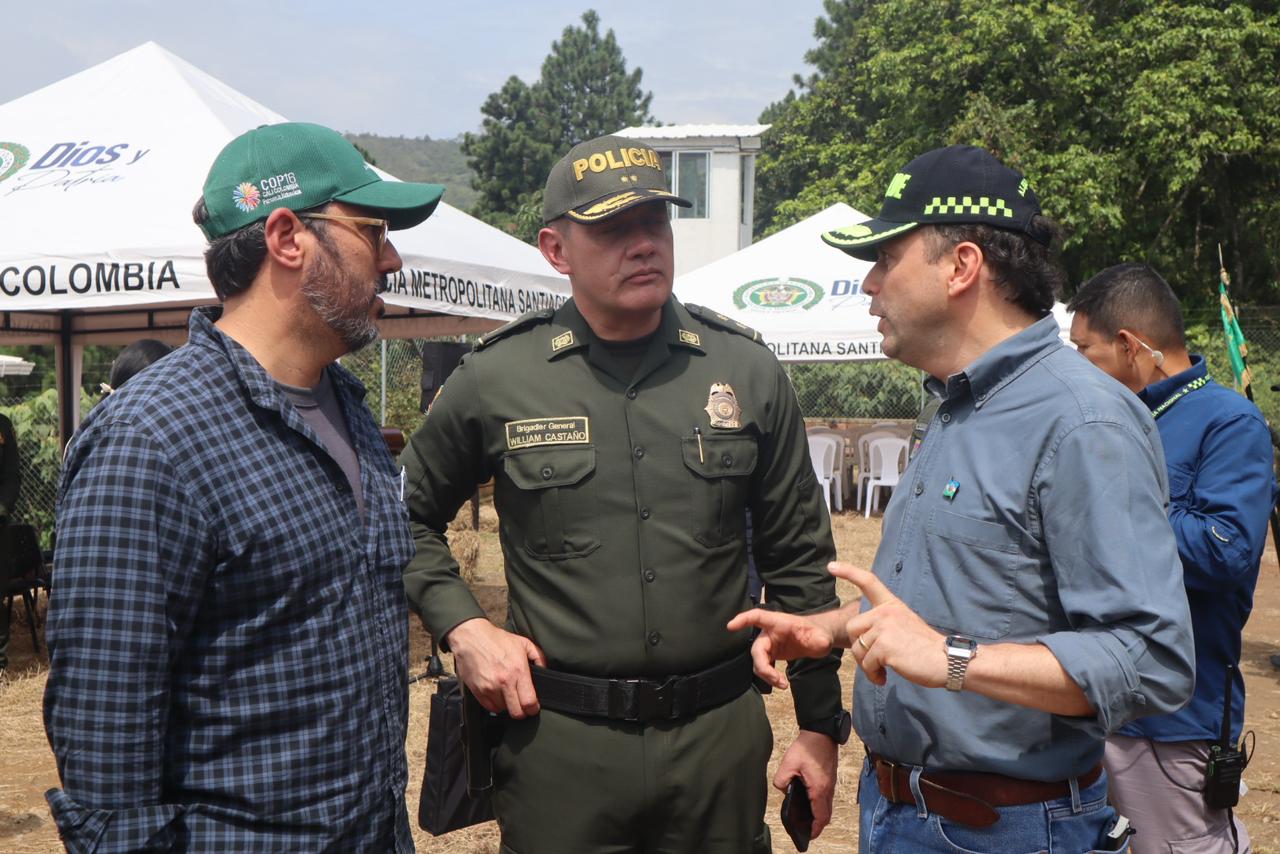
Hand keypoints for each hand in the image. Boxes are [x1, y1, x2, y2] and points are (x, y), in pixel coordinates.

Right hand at [446, 617, 546, 717]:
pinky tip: (498, 694)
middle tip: (522, 705)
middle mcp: (504, 682)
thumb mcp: (524, 643)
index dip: (534, 708)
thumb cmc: (497, 639)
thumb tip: (545, 670)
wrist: (472, 637)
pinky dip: (495, 704)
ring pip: (504, 710)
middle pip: (517, 713)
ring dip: (508, 706)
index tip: (534, 706)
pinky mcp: (477, 691)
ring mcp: (489, 688)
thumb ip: (539, 657)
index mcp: (518, 671)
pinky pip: (490, 708)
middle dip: (522, 712)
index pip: (529, 702)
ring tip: (508, 694)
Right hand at [726, 609, 835, 689]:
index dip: (743, 620)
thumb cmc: (817, 633)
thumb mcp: (821, 637)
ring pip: (758, 661)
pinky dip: (769, 676)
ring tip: (783, 684)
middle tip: (778, 681)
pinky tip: (782, 682)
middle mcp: (769, 632)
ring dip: (767, 675)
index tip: (730, 626)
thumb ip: (820, 640)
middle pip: (757, 650)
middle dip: (764, 667)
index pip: (757, 617)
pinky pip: (763, 666)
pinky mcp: (771, 654)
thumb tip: (821, 644)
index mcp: (778, 622)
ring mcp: (769, 644)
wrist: (818, 639)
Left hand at [775, 730, 837, 839]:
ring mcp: (831, 783)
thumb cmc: (807, 747)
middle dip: (818, 824)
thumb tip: (784, 789)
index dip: (815, 828)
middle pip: (826, 814)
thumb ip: (781, 780)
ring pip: (827, 806)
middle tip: (809, 829)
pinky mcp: (830, 778)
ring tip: (808, 817)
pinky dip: (821, 804)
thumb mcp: (788, 763)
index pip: (820, 816)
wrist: (821, 732)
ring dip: (820, 814)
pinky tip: (811, 800)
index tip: (810, 835)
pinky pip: (827, 797)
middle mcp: (828, 789)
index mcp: (818, 789)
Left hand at [834, 562, 946, 688]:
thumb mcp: (904, 625)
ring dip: (867, 666)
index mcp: (892, 605)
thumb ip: (883, 625)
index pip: (868, 582)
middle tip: (874, 662)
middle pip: (852, 628)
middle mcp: (887, 613)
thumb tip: (861, 640)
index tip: (831, 566)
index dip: (848, 572)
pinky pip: (867, 664)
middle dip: (859, 648)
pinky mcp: (885, 646)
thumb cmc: (924, 649)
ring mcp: (885, 628)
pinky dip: (873, 675)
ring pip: (858, 649)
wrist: (947, 661)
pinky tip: (884, 678)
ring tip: (882, 671)